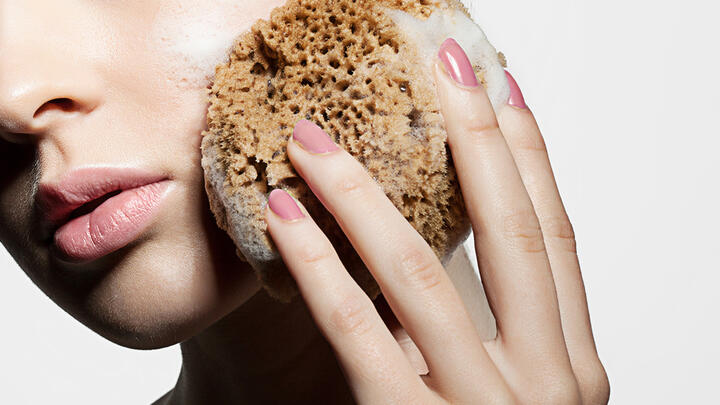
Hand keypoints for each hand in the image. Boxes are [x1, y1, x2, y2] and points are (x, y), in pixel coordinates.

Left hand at [264, 39, 608, 403]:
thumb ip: (503, 340)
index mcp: (573, 370)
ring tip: (316, 139)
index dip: (532, 159)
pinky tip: (284, 218)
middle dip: (476, 140)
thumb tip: (458, 257)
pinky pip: (359, 334)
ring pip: (423, 272)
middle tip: (444, 66)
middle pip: (511, 233)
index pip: (556, 239)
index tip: (505, 92)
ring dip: (364, 193)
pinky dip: (318, 267)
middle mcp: (544, 383)